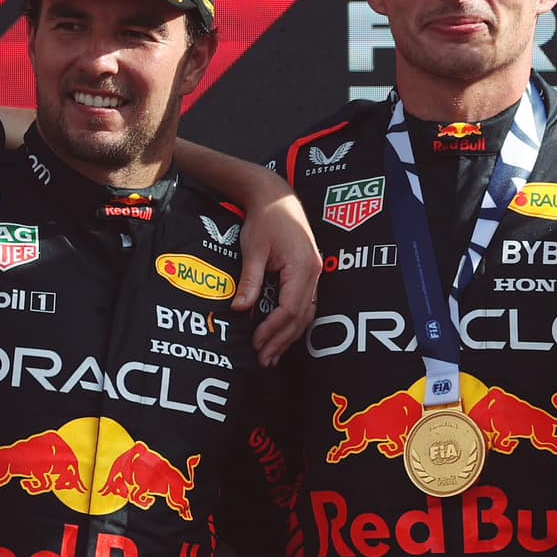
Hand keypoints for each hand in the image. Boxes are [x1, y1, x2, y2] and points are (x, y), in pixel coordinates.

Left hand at [234, 186, 321, 366]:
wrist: (276, 196)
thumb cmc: (265, 219)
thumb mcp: (253, 250)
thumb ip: (249, 281)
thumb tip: (240, 309)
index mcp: (302, 268)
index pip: (289, 309)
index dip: (273, 329)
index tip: (256, 343)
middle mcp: (314, 273)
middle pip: (301, 317)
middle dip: (282, 340)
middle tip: (264, 360)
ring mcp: (315, 273)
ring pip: (306, 313)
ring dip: (289, 336)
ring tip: (273, 355)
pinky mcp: (310, 272)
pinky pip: (306, 304)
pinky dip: (294, 322)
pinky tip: (283, 333)